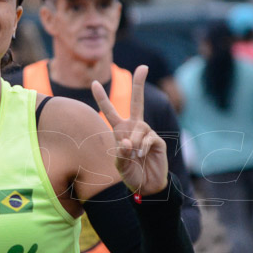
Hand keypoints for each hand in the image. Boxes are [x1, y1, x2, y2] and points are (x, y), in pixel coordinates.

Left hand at [91, 65, 166, 194]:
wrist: (146, 185)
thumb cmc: (130, 173)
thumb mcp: (119, 164)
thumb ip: (120, 153)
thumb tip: (128, 141)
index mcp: (120, 130)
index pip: (109, 110)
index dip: (101, 97)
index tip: (94, 82)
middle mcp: (134, 127)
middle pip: (137, 101)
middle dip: (139, 84)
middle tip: (143, 66)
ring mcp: (147, 132)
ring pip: (140, 128)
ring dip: (135, 143)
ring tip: (135, 155)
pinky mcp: (157, 140)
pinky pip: (148, 138)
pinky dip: (143, 147)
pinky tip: (142, 155)